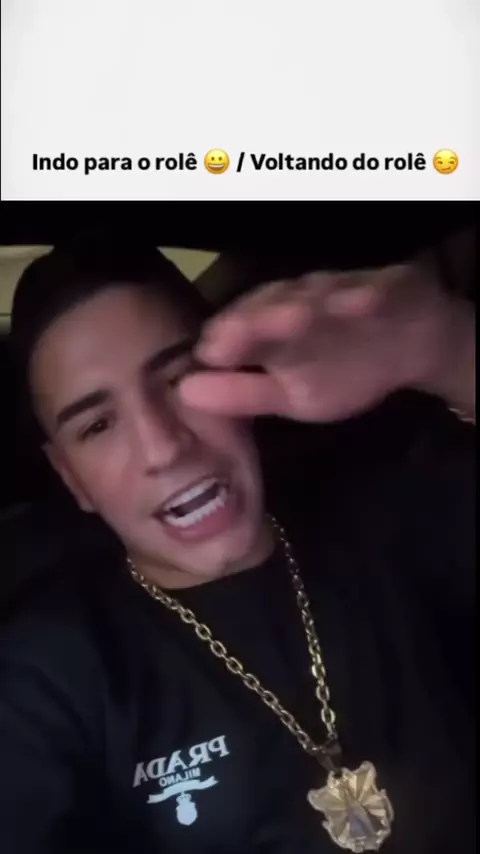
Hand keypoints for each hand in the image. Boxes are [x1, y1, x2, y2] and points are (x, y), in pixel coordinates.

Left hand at [178, 257, 459, 422]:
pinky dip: (365, 296)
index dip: (224, 339)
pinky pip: (373, 289)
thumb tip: (185, 393)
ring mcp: (340, 292)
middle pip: (271, 305)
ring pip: (317, 293)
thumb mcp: (289, 395)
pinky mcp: (382, 286)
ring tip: (292, 316)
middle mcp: (298, 304)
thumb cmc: (340, 369)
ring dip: (304, 303)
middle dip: (254, 319)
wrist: (410, 343)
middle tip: (234, 333)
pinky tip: (360, 304)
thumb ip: (242, 394)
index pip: (238, 329)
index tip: (209, 354)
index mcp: (270, 330)